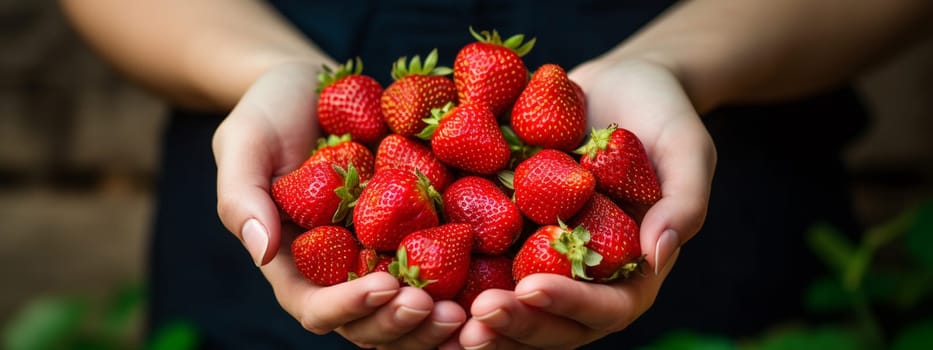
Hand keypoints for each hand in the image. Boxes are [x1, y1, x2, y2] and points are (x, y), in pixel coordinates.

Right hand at [212, 62, 465, 348]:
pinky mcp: (413, 235)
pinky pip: (438, 273)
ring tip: (468, 313)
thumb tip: (262, 251)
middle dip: (403, 326)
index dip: (350, 308)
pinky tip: (490, 289)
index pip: (317, 307)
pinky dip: (461, 291)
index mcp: (294, 262)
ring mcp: (377, 256)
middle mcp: (339, 271)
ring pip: (405, 314)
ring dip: (435, 324)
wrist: (310, 86)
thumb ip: (242, 199)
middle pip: (369, 325)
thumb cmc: (267, 113)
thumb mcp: (242, 145)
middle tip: (443, 312)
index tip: (387, 286)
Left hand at [458, 57, 715, 347]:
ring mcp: (545, 262)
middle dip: (516, 326)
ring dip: (481, 321)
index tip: (532, 288)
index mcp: (633, 270)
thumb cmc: (661, 114)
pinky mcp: (511, 239)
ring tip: (443, 315)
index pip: (607, 308)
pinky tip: (418, 277)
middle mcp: (586, 278)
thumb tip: (657, 254)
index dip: (570, 305)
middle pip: (554, 325)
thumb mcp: (687, 148)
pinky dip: (454, 282)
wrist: (616, 86)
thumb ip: (684, 202)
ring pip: (514, 312)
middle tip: (477, 316)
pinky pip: (481, 268)